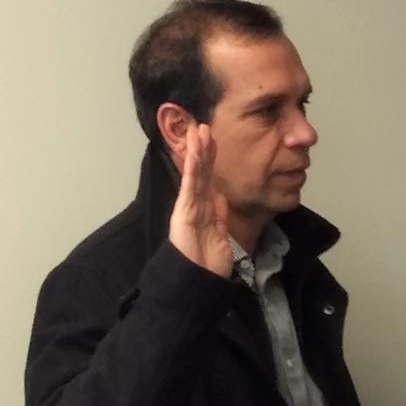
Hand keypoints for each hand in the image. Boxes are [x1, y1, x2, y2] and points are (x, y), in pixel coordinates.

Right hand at [166, 124, 231, 275]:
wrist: (198, 279)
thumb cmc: (208, 261)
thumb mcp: (220, 233)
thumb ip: (220, 214)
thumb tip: (221, 196)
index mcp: (204, 208)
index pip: (208, 178)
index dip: (210, 158)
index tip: (211, 139)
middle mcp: (195, 203)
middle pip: (201, 170)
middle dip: (202, 148)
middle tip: (202, 126)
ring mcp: (188, 205)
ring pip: (195, 173)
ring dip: (197, 151)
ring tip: (197, 130)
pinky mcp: (184, 211)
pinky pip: (191, 186)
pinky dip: (193, 168)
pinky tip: (195, 153)